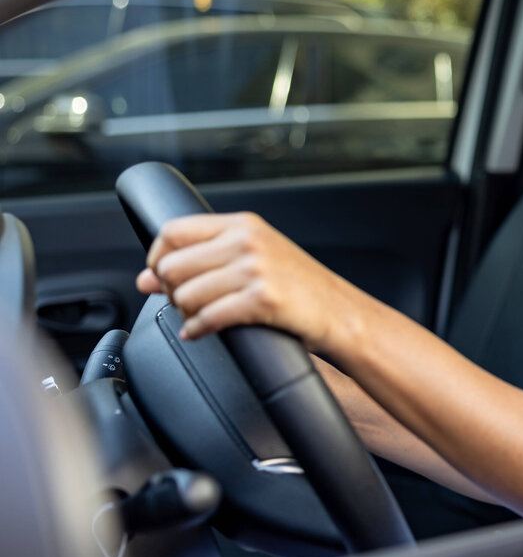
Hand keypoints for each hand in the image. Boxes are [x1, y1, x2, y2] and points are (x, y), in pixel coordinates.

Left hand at [136, 212, 360, 350]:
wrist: (341, 311)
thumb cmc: (300, 287)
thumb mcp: (257, 256)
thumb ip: (205, 259)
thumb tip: (146, 277)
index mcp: (244, 224)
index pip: (173, 231)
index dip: (157, 258)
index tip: (161, 277)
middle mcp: (248, 241)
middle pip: (172, 265)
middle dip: (169, 290)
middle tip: (183, 303)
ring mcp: (256, 270)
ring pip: (184, 295)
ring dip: (184, 313)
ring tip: (198, 317)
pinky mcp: (262, 300)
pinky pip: (206, 318)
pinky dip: (195, 330)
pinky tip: (200, 331)